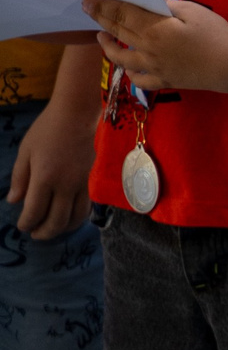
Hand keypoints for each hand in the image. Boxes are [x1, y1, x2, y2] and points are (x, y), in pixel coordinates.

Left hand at [7, 85, 97, 239]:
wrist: (77, 115)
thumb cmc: (46, 130)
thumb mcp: (25, 152)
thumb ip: (19, 179)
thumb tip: (14, 202)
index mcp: (44, 178)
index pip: (34, 212)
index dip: (26, 224)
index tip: (21, 225)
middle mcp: (65, 185)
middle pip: (57, 220)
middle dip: (44, 233)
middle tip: (35, 234)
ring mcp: (81, 183)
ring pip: (75, 217)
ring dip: (63, 229)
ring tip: (52, 229)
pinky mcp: (90, 179)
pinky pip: (86, 206)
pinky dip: (76, 217)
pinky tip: (67, 216)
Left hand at [85, 0, 227, 92]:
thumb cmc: (215, 33)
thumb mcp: (194, 11)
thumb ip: (169, 6)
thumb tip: (151, 2)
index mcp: (155, 29)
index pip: (123, 14)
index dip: (105, 6)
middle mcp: (147, 49)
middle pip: (119, 32)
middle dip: (101, 19)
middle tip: (87, 9)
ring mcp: (153, 68)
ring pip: (121, 58)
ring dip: (108, 47)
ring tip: (101, 37)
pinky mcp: (163, 81)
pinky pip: (139, 79)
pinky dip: (130, 73)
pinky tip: (128, 67)